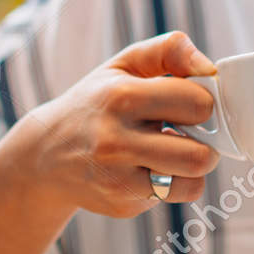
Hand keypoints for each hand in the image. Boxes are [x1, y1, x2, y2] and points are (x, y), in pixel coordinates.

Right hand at [11, 31, 221, 218]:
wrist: (45, 155)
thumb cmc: (97, 103)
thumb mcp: (124, 65)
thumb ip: (169, 50)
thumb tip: (209, 68)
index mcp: (120, 97)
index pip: (197, 104)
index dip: (203, 103)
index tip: (190, 104)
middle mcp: (115, 141)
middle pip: (199, 155)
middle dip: (207, 143)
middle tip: (194, 134)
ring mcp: (117, 178)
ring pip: (191, 182)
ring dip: (193, 167)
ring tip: (176, 150)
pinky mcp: (121, 203)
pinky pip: (172, 198)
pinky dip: (172, 184)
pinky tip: (150, 168)